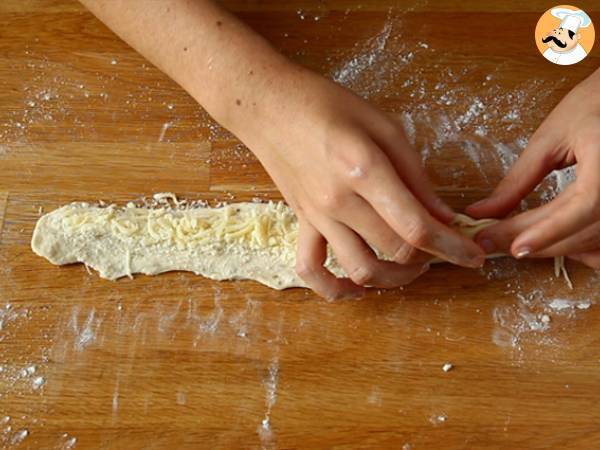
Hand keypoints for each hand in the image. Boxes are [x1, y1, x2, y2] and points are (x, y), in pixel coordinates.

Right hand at [230, 65, 484, 298]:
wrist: (270, 107)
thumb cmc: (328, 106)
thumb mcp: (384, 126)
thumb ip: (415, 174)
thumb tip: (442, 216)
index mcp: (365, 170)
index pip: (416, 226)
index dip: (452, 247)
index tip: (473, 256)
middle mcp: (339, 201)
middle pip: (395, 250)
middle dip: (430, 257)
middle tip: (442, 245)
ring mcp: (317, 216)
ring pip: (360, 270)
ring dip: (394, 279)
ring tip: (410, 267)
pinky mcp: (302, 222)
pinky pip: (312, 269)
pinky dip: (335, 289)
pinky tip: (357, 287)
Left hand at [467, 69, 599, 268]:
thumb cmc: (594, 104)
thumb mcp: (550, 138)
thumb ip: (517, 180)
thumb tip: (481, 212)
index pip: (585, 205)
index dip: (549, 231)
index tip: (514, 247)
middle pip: (584, 229)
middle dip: (536, 241)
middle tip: (493, 241)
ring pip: (595, 242)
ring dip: (554, 248)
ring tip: (516, 241)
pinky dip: (582, 249)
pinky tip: (557, 242)